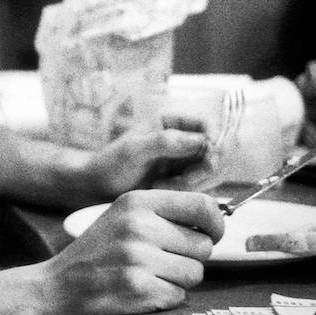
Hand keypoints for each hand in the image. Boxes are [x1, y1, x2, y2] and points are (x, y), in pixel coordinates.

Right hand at [45, 190, 224, 314]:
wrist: (53, 290)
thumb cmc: (94, 256)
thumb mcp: (120, 217)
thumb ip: (161, 214)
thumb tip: (214, 219)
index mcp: (136, 201)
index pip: (202, 205)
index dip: (216, 225)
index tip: (211, 236)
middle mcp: (138, 225)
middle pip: (203, 246)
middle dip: (191, 260)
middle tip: (163, 264)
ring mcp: (137, 256)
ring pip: (195, 273)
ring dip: (178, 281)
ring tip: (149, 278)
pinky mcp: (137, 288)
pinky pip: (178, 296)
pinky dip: (164, 300)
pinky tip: (140, 294)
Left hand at [79, 114, 210, 198]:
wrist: (98, 187)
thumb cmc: (110, 163)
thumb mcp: (133, 150)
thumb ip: (164, 142)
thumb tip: (200, 140)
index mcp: (172, 122)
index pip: (208, 125)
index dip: (216, 142)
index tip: (209, 160)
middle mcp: (183, 138)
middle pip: (216, 150)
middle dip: (204, 169)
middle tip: (182, 182)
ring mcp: (185, 160)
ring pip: (212, 171)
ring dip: (194, 183)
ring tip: (162, 187)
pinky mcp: (184, 179)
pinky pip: (201, 186)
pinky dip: (188, 192)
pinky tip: (164, 191)